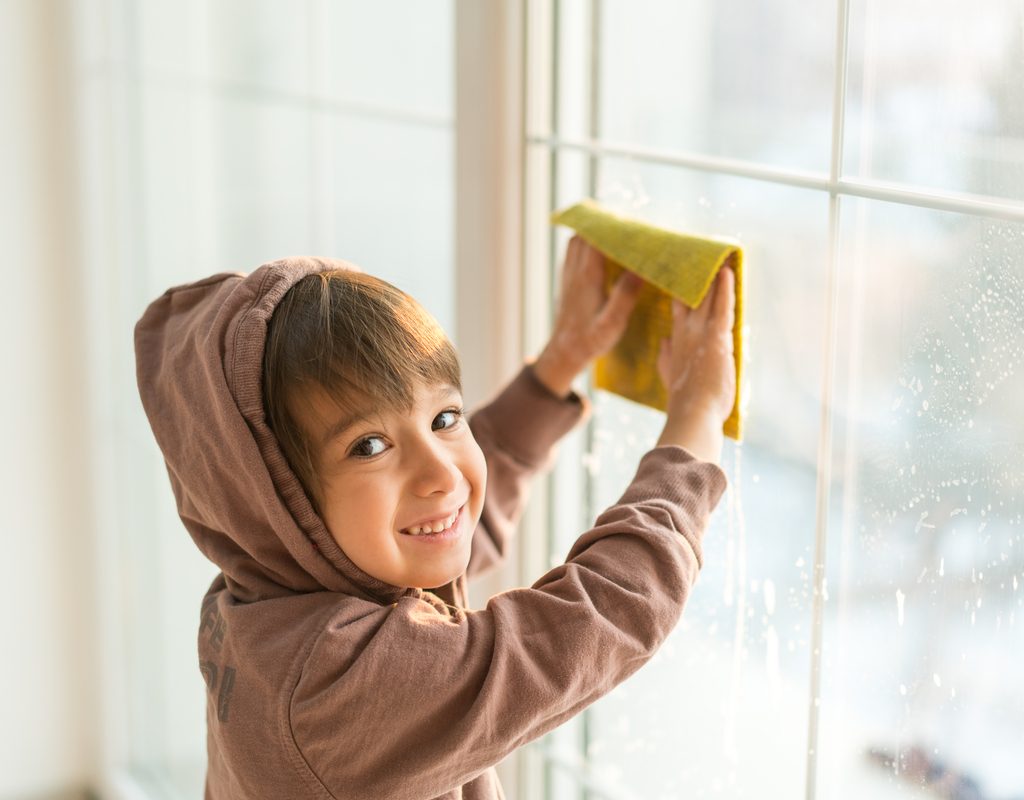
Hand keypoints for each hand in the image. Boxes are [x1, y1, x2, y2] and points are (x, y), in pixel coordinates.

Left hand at [533, 236, 643, 397]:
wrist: (565, 351)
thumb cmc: (591, 339)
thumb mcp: (612, 323)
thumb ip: (624, 296)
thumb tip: (640, 270)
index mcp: (587, 277)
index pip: (596, 239)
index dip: (612, 227)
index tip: (631, 223)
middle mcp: (575, 271)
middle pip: (585, 234)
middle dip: (603, 224)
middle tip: (626, 221)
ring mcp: (568, 274)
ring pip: (576, 240)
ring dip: (593, 231)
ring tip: (614, 229)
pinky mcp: (567, 280)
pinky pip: (573, 251)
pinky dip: (585, 242)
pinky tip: (598, 246)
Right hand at [655, 267, 735, 462]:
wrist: (692, 413)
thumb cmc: (685, 401)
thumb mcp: (670, 376)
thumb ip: (666, 359)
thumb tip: (663, 342)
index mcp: (677, 343)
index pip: (680, 311)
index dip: (682, 293)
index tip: (683, 278)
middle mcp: (686, 333)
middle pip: (692, 299)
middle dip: (697, 279)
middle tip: (700, 257)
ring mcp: (700, 333)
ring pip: (707, 298)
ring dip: (713, 278)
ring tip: (718, 258)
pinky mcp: (716, 337)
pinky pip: (722, 306)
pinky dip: (725, 288)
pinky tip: (728, 272)